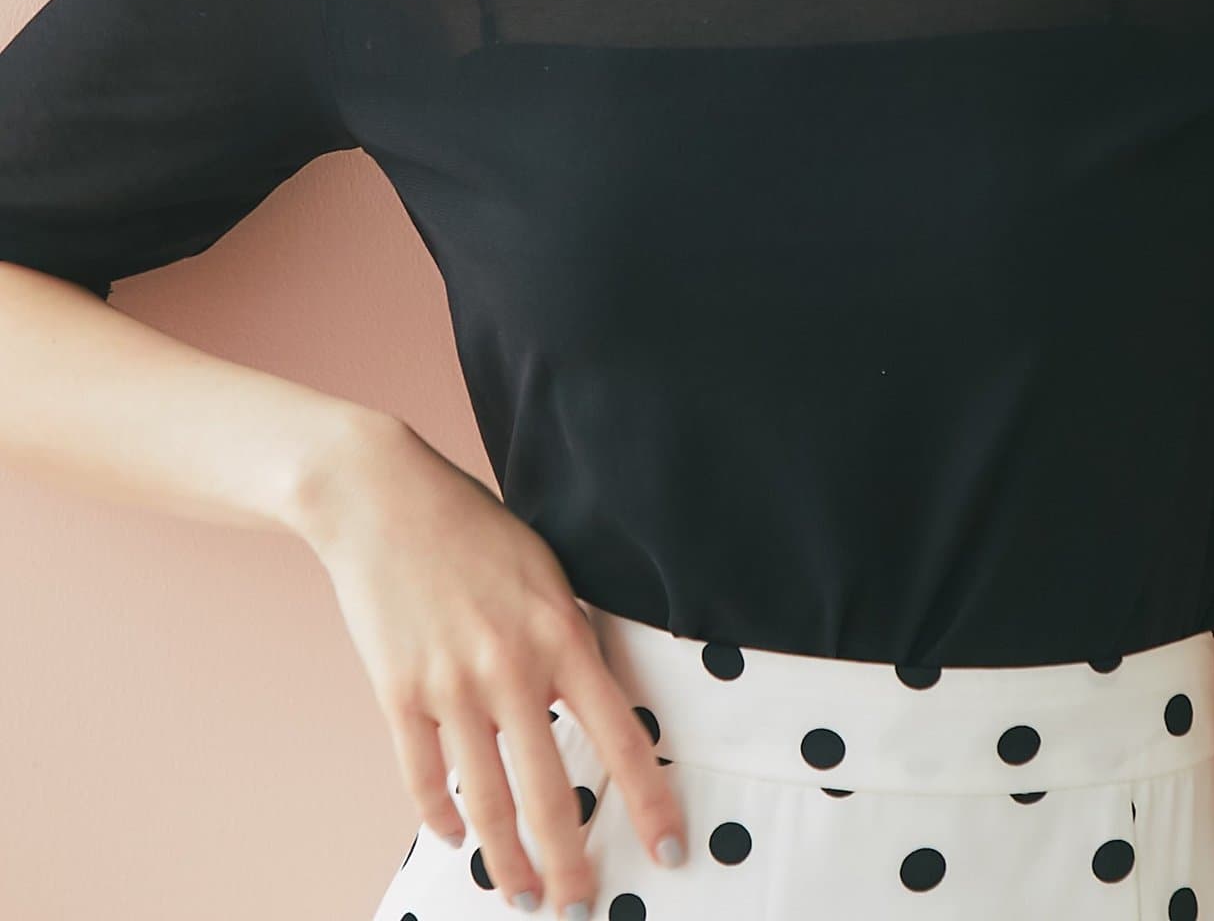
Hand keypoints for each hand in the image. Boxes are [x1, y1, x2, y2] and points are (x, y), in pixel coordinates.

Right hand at [301, 414, 686, 915]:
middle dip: (570, 863)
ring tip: (524, 898)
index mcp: (561, 633)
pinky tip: (457, 839)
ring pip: (488, 802)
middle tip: (582, 908)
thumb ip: (569, 635)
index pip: (622, 736)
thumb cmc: (472, 528)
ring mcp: (451, 686)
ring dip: (509, 862)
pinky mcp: (398, 693)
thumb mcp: (545, 571)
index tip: (670, 850)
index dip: (650, 801)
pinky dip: (442, 819)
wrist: (381, 498)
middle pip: (550, 792)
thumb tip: (592, 699)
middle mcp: (512, 668)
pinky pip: (424, 779)